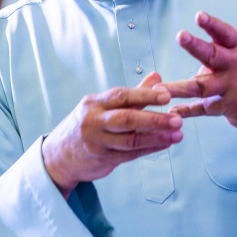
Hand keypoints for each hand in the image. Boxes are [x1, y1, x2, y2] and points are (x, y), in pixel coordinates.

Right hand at [42, 72, 182, 198]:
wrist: (59, 155)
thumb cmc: (88, 124)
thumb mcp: (103, 105)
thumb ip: (133, 94)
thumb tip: (157, 77)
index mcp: (95, 103)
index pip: (122, 96)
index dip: (145, 95)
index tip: (167, 95)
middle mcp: (94, 121)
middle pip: (126, 119)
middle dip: (154, 119)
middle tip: (177, 119)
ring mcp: (98, 142)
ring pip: (130, 140)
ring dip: (156, 138)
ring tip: (178, 134)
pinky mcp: (103, 160)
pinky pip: (130, 154)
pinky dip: (150, 149)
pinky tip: (165, 144)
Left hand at [163, 11, 236, 141]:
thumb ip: (218, 54)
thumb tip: (193, 63)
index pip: (225, 34)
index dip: (212, 24)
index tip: (198, 15)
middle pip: (213, 55)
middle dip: (195, 45)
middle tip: (180, 36)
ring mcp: (233, 89)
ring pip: (202, 87)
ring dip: (179, 88)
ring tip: (158, 89)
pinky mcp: (229, 108)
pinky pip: (203, 108)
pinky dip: (186, 110)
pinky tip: (171, 111)